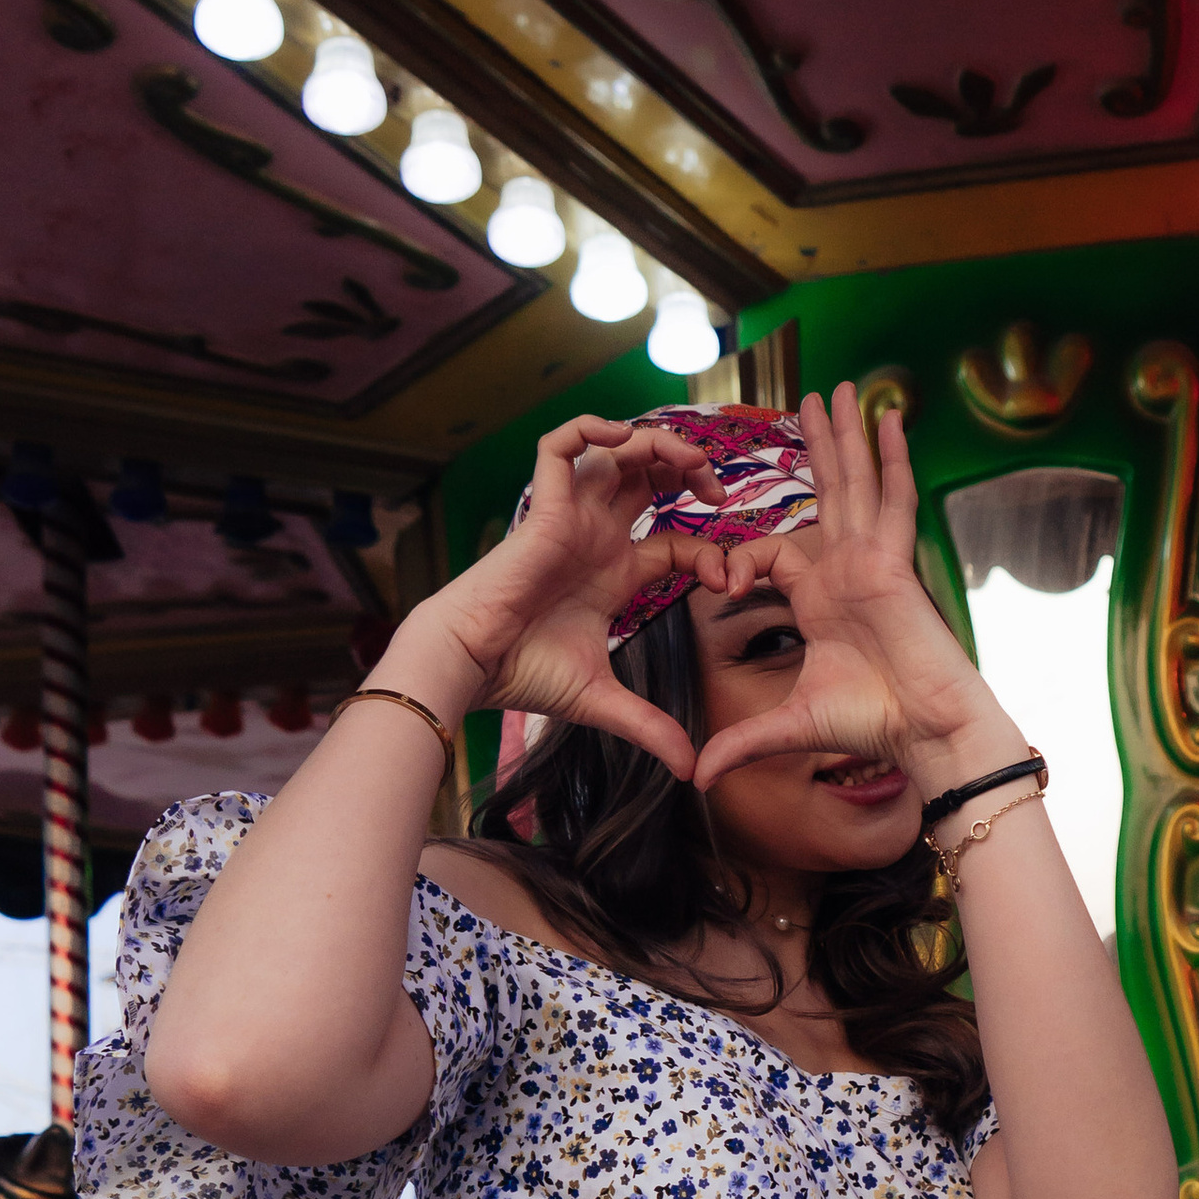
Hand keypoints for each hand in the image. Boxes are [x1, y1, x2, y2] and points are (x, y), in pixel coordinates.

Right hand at [384, 415, 722, 774]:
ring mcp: (570, 517)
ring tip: (685, 461)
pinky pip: (560, 446)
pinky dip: (588, 428)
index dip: (708, 549)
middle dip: (688, 471)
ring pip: (615, 451)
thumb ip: (650, 728)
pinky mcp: (543, 506)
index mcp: (614, 571)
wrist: (472, 665)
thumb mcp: (603, 701)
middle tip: (717, 488)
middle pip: (650, 479)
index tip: (726, 579)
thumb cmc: (524, 675)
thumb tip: (690, 770)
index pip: (676, 541)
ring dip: (656, 445)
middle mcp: (596, 536)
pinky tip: (621, 437)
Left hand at [686, 386, 1022, 795]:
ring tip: (839, 388)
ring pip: (857, 483)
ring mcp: (873, 560)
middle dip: (818, 447)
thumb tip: (695, 776)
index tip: (717, 578)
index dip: (740, 557)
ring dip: (847, 435)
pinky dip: (892, 457)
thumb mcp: (788, 727)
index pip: (774, 552)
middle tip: (807, 398)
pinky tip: (889, 417)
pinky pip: (893, 498)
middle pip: (828, 494)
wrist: (924, 731)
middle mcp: (847, 570)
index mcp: (820, 599)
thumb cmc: (872, 724)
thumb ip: (740, 744)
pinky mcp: (896, 561)